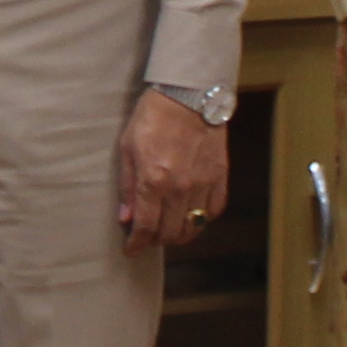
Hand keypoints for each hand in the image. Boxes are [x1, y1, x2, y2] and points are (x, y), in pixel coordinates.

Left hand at [117, 92, 230, 251]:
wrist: (188, 95)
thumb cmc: (153, 117)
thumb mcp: (128, 149)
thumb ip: (127, 187)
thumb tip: (126, 218)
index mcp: (154, 182)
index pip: (146, 228)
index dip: (137, 244)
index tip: (131, 250)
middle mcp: (181, 188)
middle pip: (170, 233)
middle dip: (156, 240)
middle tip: (147, 237)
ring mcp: (203, 184)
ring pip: (193, 227)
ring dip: (179, 234)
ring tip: (168, 230)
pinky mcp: (220, 177)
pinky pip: (214, 210)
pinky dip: (202, 219)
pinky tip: (192, 215)